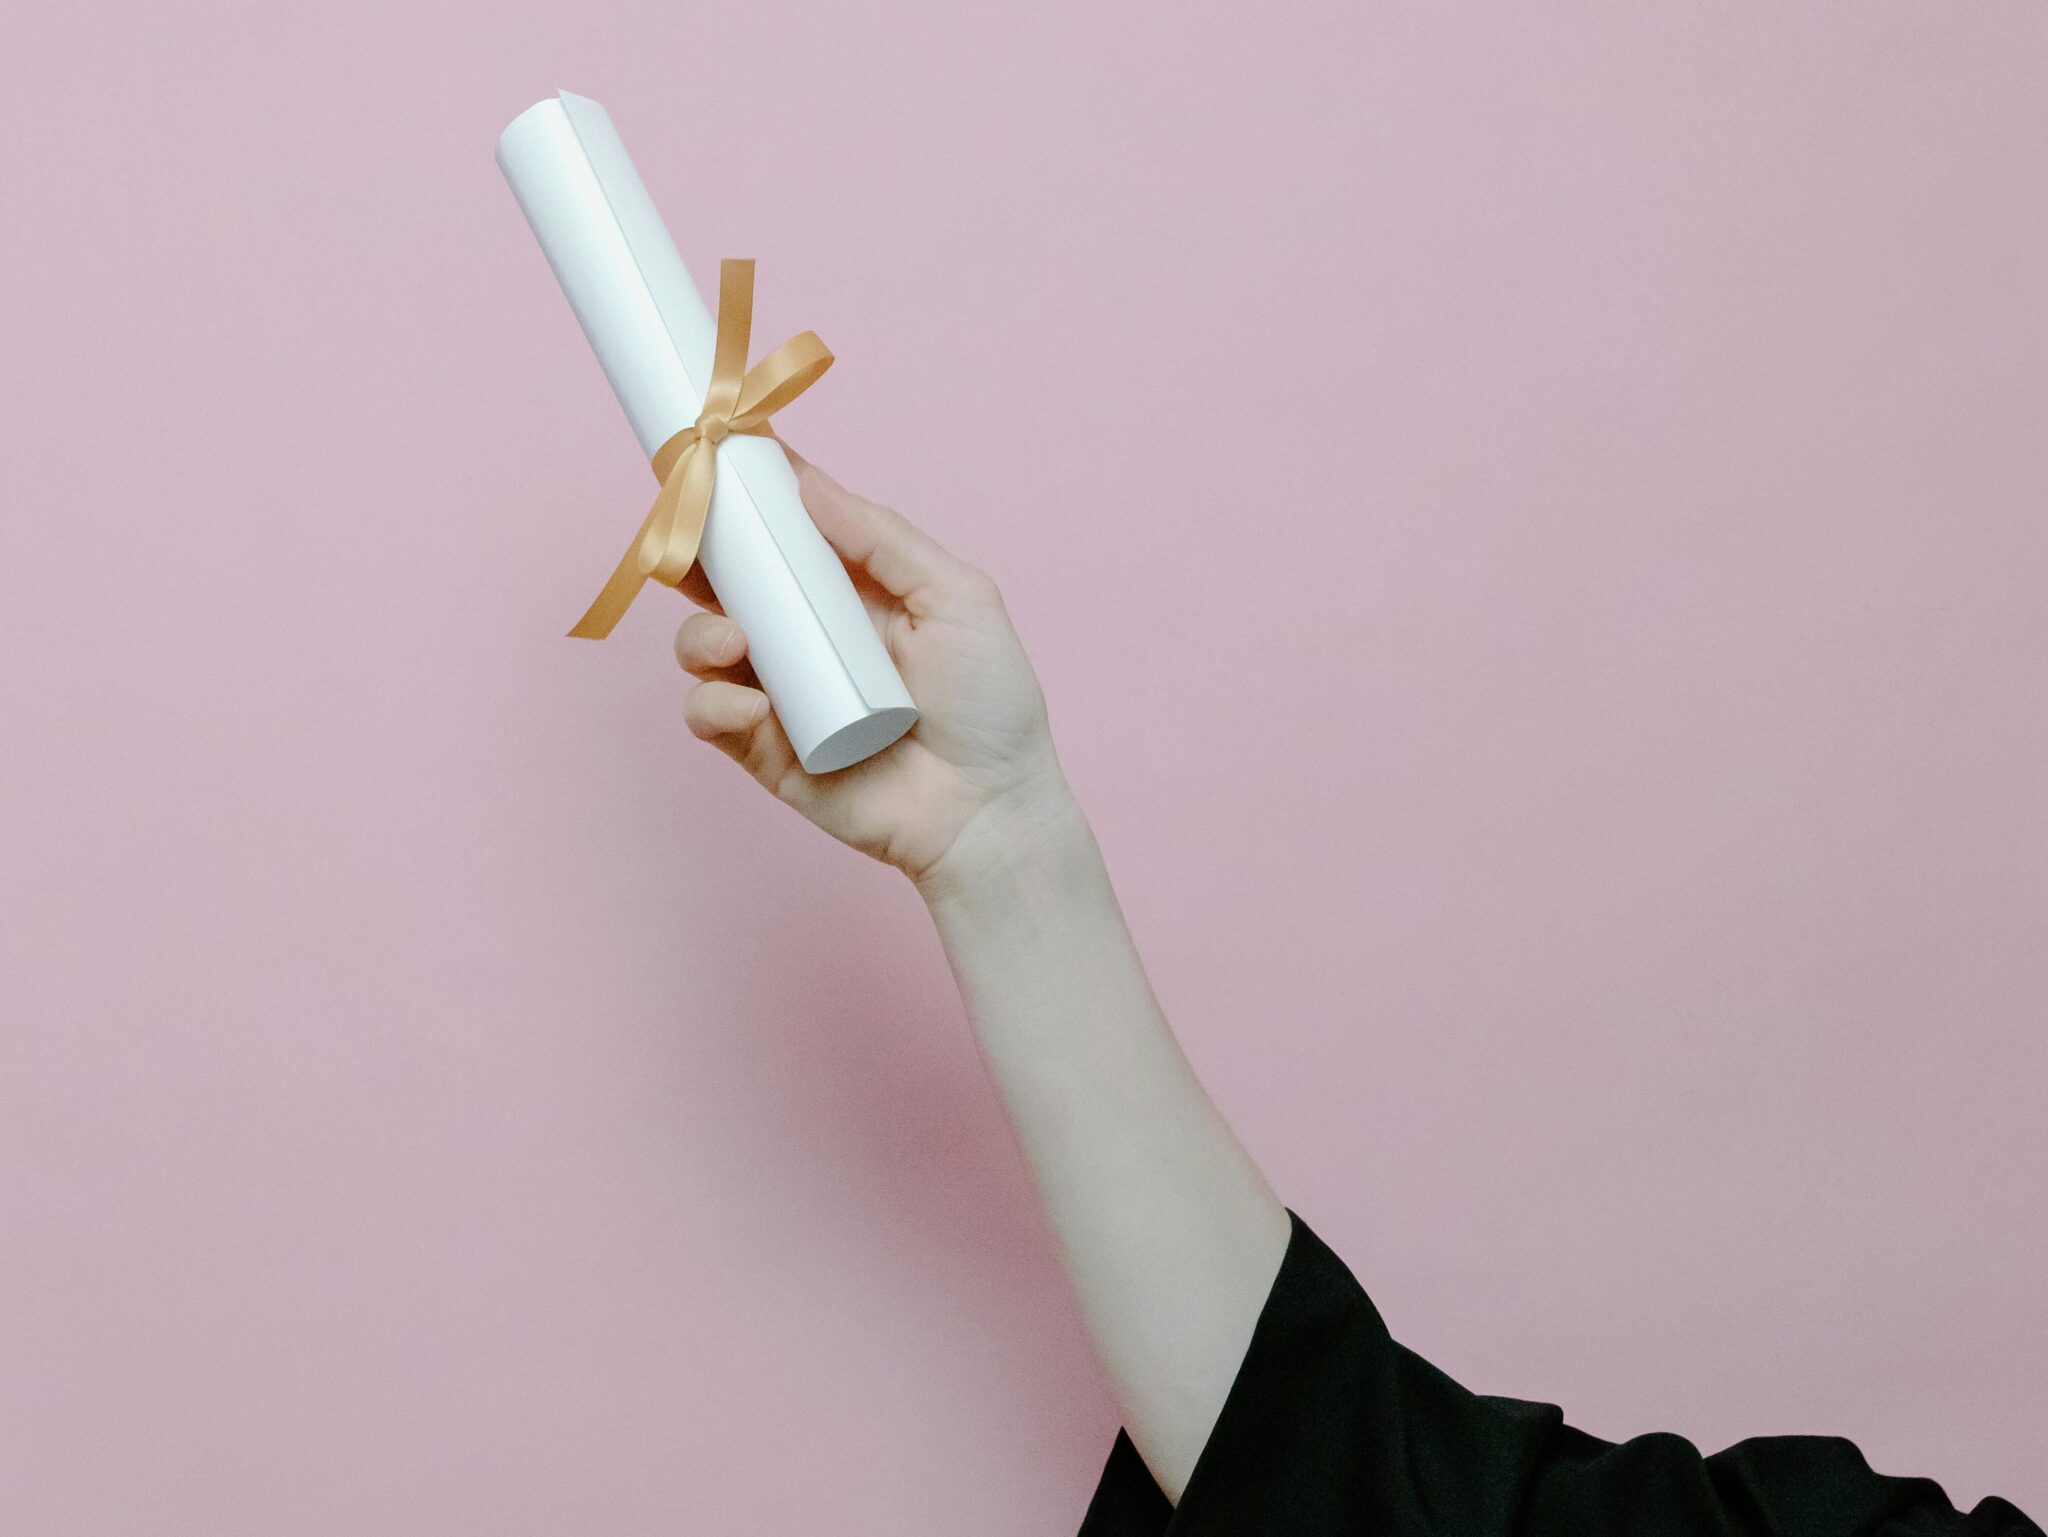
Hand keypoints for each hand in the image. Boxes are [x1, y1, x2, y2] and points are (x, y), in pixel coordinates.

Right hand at [674, 446, 1081, 890]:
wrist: (988, 809)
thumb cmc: (989, 703)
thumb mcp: (956, 596)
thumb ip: (883, 536)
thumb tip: (806, 481)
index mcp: (852, 593)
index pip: (785, 535)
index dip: (747, 501)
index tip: (716, 458)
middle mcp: (809, 637)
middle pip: (728, 584)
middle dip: (699, 558)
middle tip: (694, 544)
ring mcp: (783, 694)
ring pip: (703, 646)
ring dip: (700, 634)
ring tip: (735, 641)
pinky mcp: (765, 751)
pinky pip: (709, 716)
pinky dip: (712, 702)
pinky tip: (751, 704)